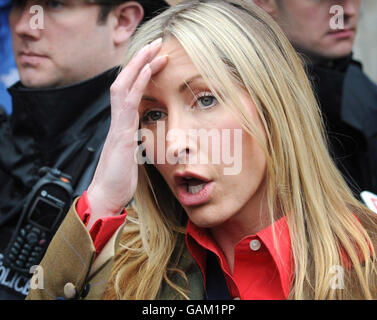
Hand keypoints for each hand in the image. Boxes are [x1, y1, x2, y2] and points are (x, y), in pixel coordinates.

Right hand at [86, 38, 167, 227]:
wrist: (107, 197)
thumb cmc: (119, 179)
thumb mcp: (132, 156)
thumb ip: (136, 141)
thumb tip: (144, 135)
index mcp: (123, 126)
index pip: (130, 92)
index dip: (142, 74)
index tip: (156, 60)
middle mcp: (119, 122)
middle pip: (125, 82)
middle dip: (140, 61)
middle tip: (156, 44)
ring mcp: (118, 126)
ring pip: (124, 86)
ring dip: (139, 64)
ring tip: (154, 48)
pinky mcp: (121, 134)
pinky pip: (128, 102)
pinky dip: (137, 83)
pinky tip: (147, 69)